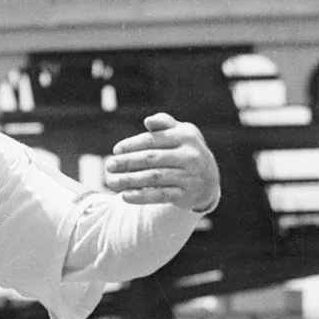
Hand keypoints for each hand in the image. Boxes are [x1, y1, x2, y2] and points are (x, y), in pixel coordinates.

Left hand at [103, 112, 220, 212]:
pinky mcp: (186, 194)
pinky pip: (160, 196)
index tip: (116, 150)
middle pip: (152, 159)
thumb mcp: (181, 133)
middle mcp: (190, 155)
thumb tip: (148, 121)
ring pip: (154, 178)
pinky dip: (141, 196)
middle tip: (109, 166)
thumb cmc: (186, 150)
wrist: (209, 179)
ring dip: (129, 181)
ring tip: (112, 182)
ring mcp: (190, 176)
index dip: (133, 145)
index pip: (154, 140)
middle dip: (127, 163)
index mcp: (186, 136)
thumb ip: (164, 124)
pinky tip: (125, 196)